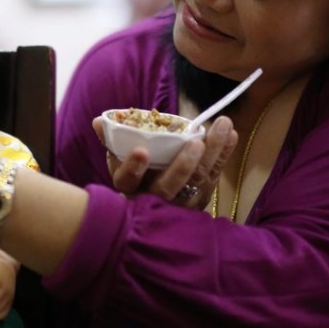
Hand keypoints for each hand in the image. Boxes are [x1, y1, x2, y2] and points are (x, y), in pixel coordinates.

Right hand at [95, 115, 237, 209]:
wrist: (154, 206)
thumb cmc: (135, 176)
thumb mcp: (119, 161)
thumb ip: (111, 140)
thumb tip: (98, 121)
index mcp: (130, 189)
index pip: (128, 182)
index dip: (133, 169)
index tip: (141, 152)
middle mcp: (153, 200)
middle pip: (168, 187)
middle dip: (183, 165)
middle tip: (196, 142)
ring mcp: (178, 204)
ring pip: (196, 182)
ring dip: (212, 153)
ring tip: (222, 127)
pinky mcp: (199, 201)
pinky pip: (213, 178)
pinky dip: (223, 155)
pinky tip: (230, 134)